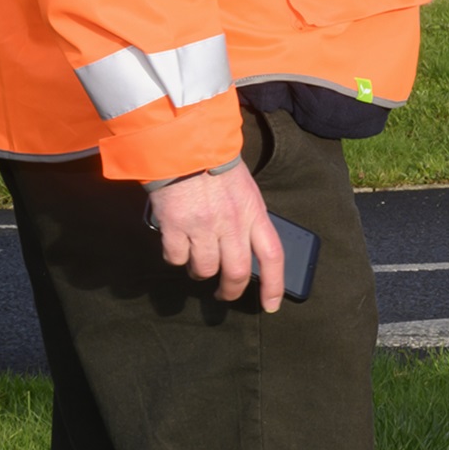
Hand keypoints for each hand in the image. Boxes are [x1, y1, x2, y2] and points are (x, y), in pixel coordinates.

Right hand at [148, 164, 284, 311]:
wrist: (185, 144)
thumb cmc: (217, 165)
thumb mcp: (245, 189)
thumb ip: (247, 217)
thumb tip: (246, 247)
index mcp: (254, 212)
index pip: (273, 255)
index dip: (274, 284)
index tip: (271, 305)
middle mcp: (232, 223)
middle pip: (236, 273)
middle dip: (230, 291)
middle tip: (223, 295)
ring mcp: (202, 226)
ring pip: (204, 270)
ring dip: (200, 272)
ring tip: (197, 260)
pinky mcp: (174, 227)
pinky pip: (176, 258)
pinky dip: (177, 257)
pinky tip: (177, 244)